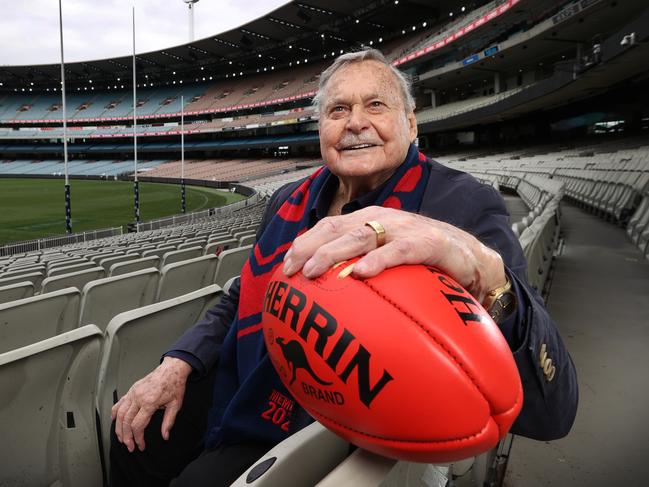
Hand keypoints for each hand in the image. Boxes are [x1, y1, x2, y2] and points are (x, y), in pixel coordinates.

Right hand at [111, 356, 191, 451]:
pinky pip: (119, 403)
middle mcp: (138, 397)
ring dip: (118, 428)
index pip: (138, 425)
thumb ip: (169, 422)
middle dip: (126, 437)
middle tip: (129, 446)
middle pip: (126, 421)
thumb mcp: (176, 404)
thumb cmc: (174, 384)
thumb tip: (165, 436)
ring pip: (119, 414)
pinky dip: (115, 413)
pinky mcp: (132, 390)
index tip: (140, 446)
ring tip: (121, 438)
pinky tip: (114, 421)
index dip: (138, 438)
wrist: (172, 369)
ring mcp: (133, 393)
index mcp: (149, 402)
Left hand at [282, 205, 505, 303]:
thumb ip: (361, 266)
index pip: (328, 226)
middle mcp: (383, 219)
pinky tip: (362, 273)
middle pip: (337, 228)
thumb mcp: (387, 260)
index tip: (285, 266)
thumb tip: (328, 292)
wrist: (472, 257)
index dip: (304, 243)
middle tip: (291, 270)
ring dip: (334, 252)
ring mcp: (405, 229)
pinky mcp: (428, 242)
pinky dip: (379, 260)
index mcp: (369, 221)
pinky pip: (400, 251)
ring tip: (315, 270)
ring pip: (362, 235)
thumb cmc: (424, 261)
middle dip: (309, 247)